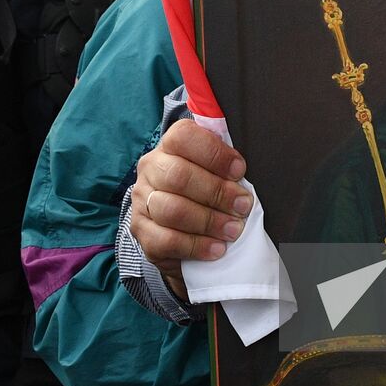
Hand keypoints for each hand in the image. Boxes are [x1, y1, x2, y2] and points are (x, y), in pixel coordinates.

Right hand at [128, 119, 251, 300]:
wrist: (181, 233)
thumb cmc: (205, 193)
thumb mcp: (216, 172)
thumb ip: (226, 166)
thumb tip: (244, 172)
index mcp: (169, 146)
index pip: (184, 137)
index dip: (214, 153)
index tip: (239, 170)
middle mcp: (151, 168)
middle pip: (179, 175)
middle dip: (216, 192)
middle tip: (242, 206)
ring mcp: (142, 200)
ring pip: (172, 209)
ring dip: (209, 221)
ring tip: (233, 230)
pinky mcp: (141, 232)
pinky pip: (167, 240)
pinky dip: (196, 246)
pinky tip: (216, 248)